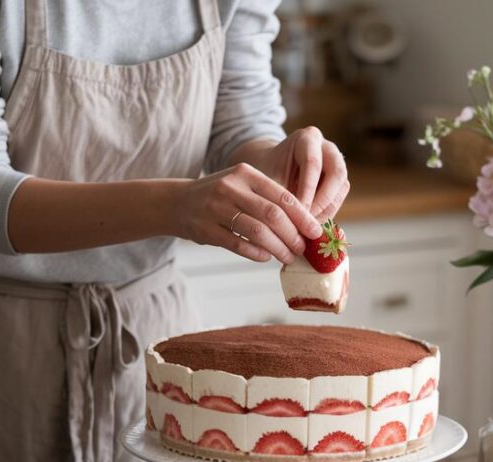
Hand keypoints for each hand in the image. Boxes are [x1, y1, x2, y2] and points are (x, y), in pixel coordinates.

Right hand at [176, 163, 323, 263]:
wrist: (177, 202)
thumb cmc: (220, 197)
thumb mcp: (242, 186)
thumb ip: (268, 199)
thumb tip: (303, 225)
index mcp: (245, 173)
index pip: (282, 196)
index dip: (303, 217)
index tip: (316, 232)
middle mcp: (231, 188)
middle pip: (272, 215)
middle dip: (293, 235)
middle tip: (303, 249)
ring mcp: (216, 208)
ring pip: (257, 231)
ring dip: (278, 248)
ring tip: (288, 257)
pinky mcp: (205, 229)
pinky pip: (238, 244)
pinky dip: (256, 253)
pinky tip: (265, 257)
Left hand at [246, 127, 350, 220]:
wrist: (270, 169)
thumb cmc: (266, 171)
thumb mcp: (267, 178)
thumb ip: (279, 194)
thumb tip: (290, 220)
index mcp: (308, 138)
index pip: (313, 164)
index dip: (306, 191)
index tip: (296, 212)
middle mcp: (328, 148)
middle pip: (336, 174)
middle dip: (322, 201)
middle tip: (307, 222)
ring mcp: (337, 164)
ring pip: (341, 189)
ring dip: (326, 210)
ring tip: (307, 227)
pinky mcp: (339, 182)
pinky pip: (339, 199)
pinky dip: (326, 214)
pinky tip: (310, 225)